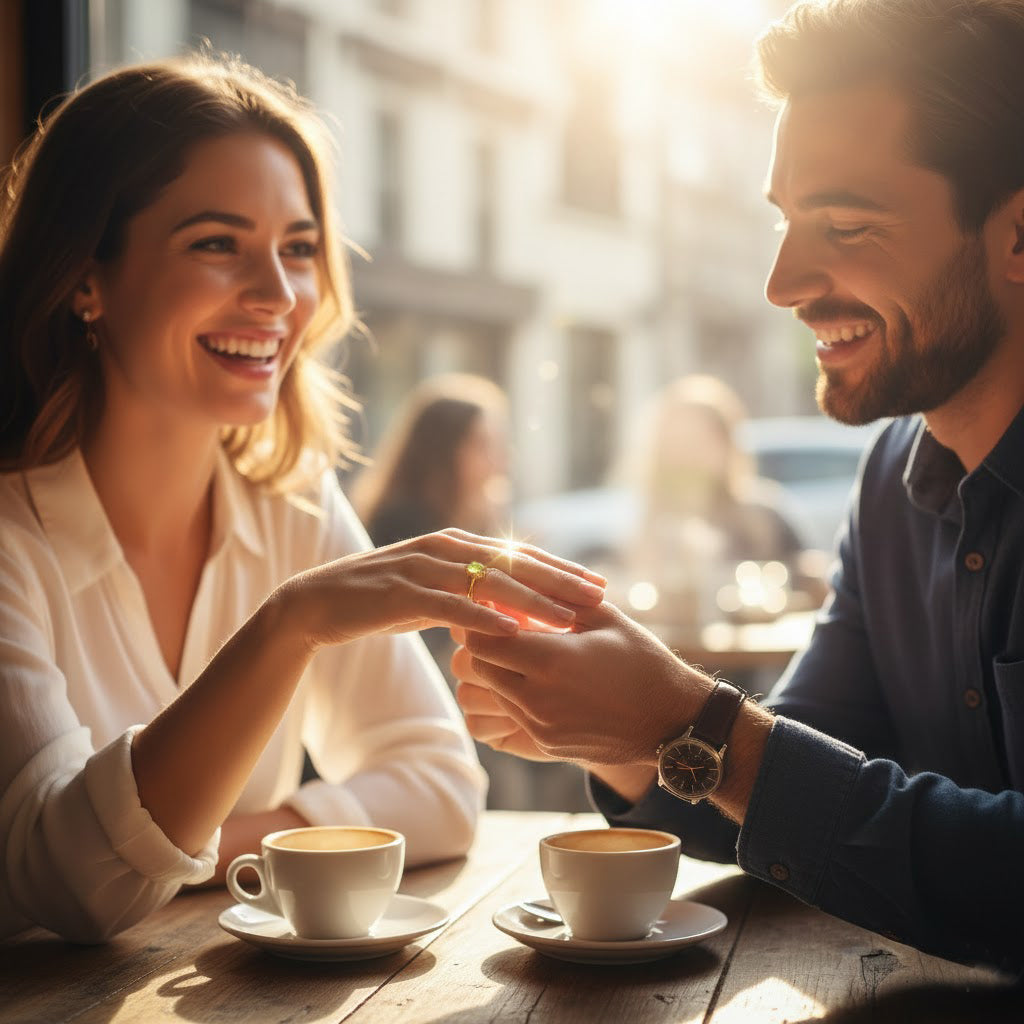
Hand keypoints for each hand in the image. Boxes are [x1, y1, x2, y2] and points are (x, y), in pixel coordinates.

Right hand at [280, 529, 605, 650]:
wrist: (317, 604)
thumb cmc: (380, 601)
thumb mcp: (433, 595)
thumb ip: (469, 596)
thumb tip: (510, 612)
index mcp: (456, 545)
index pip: (519, 554)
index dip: (560, 569)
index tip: (598, 586)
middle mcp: (445, 548)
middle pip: (513, 563)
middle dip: (560, 580)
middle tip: (600, 597)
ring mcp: (422, 567)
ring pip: (487, 582)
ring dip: (531, 602)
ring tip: (567, 620)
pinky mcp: (401, 592)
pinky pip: (448, 606)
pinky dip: (481, 618)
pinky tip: (511, 633)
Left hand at [456, 601, 713, 766]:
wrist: (671, 721)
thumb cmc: (640, 659)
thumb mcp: (603, 616)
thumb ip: (553, 596)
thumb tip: (513, 576)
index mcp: (551, 660)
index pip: (482, 638)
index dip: (481, 621)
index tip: (494, 608)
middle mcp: (538, 698)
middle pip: (475, 667)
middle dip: (483, 645)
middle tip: (503, 628)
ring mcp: (539, 726)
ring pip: (485, 694)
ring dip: (494, 672)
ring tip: (520, 655)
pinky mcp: (544, 744)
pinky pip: (505, 717)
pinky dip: (509, 697)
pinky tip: (535, 682)